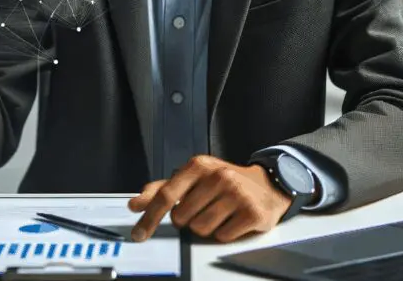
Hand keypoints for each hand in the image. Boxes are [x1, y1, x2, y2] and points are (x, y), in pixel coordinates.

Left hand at [128, 155, 292, 243]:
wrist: (267, 184)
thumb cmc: (225, 182)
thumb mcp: (194, 178)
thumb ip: (163, 189)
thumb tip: (135, 203)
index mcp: (199, 165)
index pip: (166, 195)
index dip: (150, 217)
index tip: (139, 233)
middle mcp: (218, 176)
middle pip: (182, 218)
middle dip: (189, 219)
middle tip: (204, 208)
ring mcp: (236, 194)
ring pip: (200, 229)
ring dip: (206, 227)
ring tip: (219, 213)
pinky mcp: (252, 213)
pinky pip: (222, 236)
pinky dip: (224, 233)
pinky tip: (232, 220)